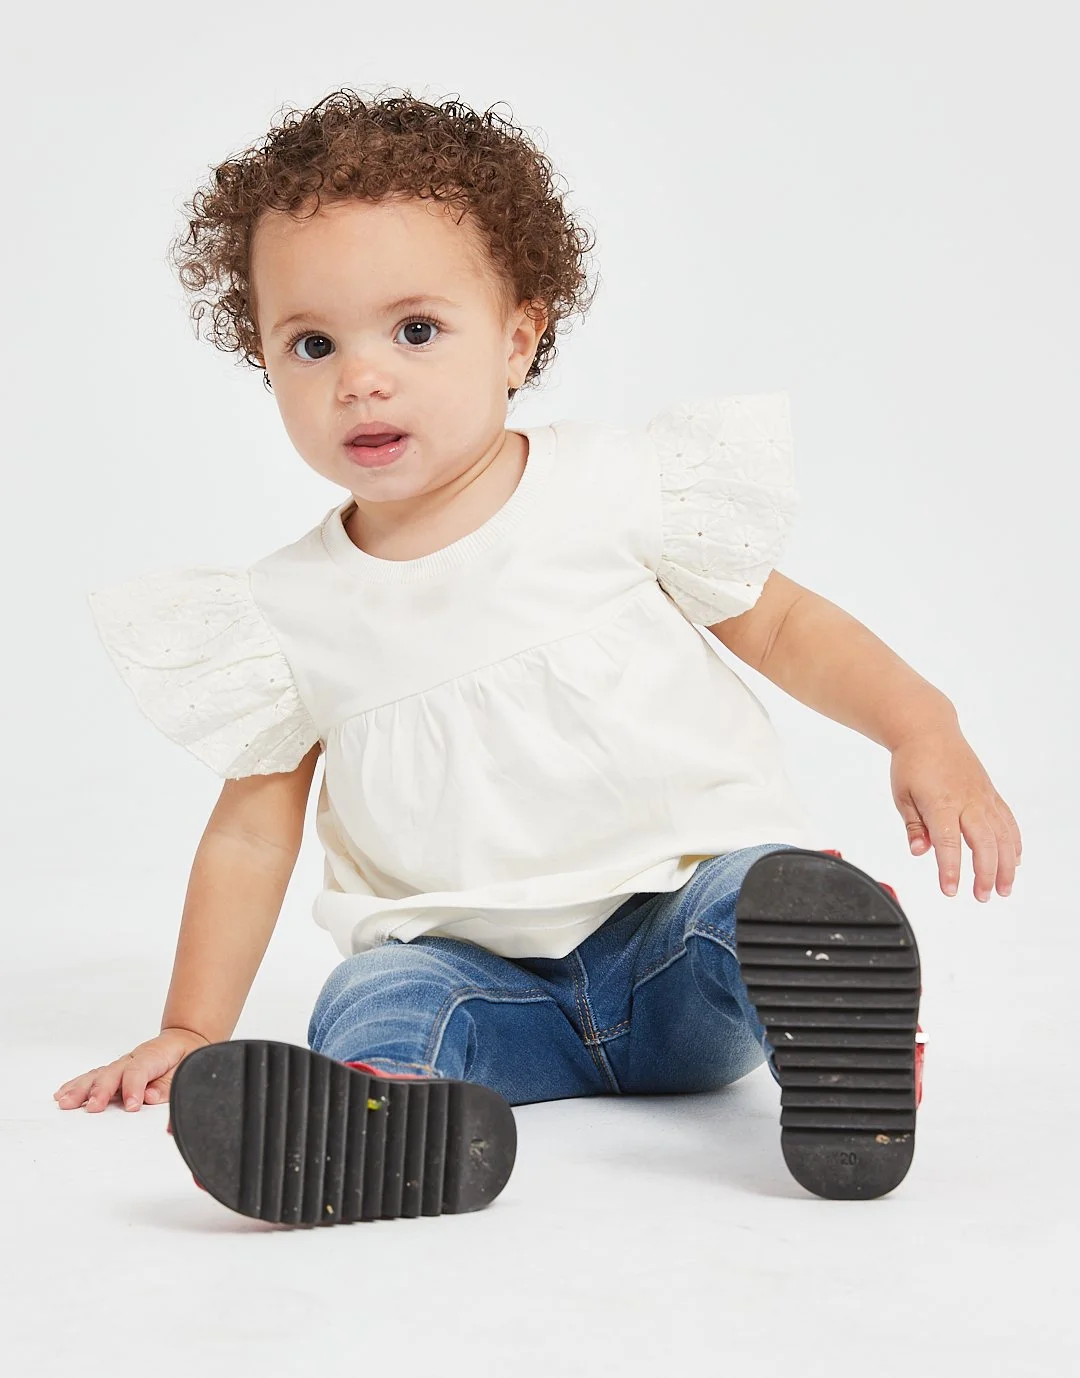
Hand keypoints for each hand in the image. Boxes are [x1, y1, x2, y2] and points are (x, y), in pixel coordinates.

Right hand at [53, 1027, 209, 1112]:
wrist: (183, 1041)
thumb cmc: (186, 1057)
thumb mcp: (186, 1071)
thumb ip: (169, 1086)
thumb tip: (150, 1098)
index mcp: (153, 1057)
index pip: (139, 1071)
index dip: (134, 1088)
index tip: (133, 1106)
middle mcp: (133, 1058)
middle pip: (112, 1073)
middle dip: (101, 1091)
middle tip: (93, 1108)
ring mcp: (121, 1064)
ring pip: (98, 1075)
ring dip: (81, 1090)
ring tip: (66, 1103)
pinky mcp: (114, 1071)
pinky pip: (93, 1077)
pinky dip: (77, 1085)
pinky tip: (62, 1094)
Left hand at [890, 726, 1021, 900]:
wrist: (928, 731)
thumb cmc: (912, 762)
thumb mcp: (902, 795)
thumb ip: (913, 826)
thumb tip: (920, 851)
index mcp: (941, 802)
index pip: (948, 842)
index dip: (950, 869)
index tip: (950, 890)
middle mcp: (967, 800)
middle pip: (983, 843)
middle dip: (985, 873)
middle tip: (982, 896)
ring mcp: (983, 797)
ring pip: (1002, 835)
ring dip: (1005, 865)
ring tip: (1004, 889)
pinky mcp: (990, 794)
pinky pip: (1007, 821)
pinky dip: (1013, 843)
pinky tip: (1013, 861)